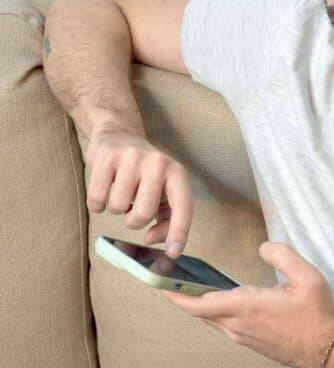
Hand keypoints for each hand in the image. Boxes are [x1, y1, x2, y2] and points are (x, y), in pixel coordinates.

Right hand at [85, 124, 192, 257]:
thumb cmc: (145, 174)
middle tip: (132, 209)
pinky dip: (97, 203)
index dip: (179, 232)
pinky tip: (105, 188)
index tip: (173, 253)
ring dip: (116, 208)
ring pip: (117, 207)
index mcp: (177, 173)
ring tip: (121, 191)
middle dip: (134, 220)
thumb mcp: (163, 192)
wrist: (119, 135)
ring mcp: (132, 157)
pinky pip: (96, 199)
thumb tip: (150, 239)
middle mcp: (158, 163)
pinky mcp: (106, 157)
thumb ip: (165, 219)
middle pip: (143, 214)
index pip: (183, 206)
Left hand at [162, 242, 333, 367]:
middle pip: (200, 311)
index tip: (159, 283)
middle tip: (168, 277)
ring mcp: (243, 335)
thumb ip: (282, 255)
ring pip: (211, 319)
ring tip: (188, 285)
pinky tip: (216, 299)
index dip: (176, 294)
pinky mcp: (249, 340)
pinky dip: (212, 311)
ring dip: (197, 304)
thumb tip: (263, 247)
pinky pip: (222, 324)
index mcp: (247, 306)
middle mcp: (239, 324)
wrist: (327, 348)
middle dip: (181, 296)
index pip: (200, 302)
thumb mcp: (307, 277)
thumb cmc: (317, 315)